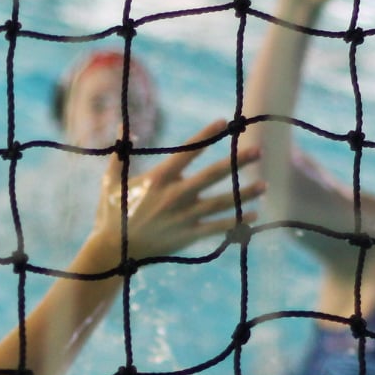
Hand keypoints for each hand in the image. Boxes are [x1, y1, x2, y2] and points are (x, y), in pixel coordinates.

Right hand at [84, 120, 262, 270]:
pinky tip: (253, 215)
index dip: (206, 136)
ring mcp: (183, 217)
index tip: (223, 122)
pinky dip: (235, 222)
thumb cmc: (111, 213)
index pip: (187, 152)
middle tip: (258, 150)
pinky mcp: (187, 236)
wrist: (114, 251)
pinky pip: (216, 228)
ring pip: (220, 203)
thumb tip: (123, 124)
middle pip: (212, 175)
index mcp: (159, 178)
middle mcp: (175, 196)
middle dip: (237, 162)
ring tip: (265, 185)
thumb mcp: (110, 181)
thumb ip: (119, 152)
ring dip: (244, 194)